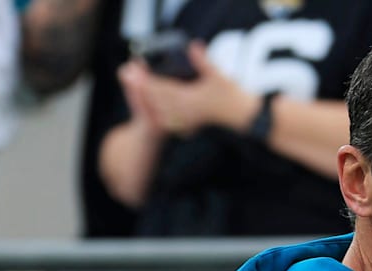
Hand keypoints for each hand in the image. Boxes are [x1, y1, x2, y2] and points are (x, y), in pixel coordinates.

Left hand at [119, 41, 258, 136]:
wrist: (243, 117)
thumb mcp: (218, 75)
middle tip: (128, 76)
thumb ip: (203, 60)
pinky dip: (161, 116)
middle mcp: (185, 111)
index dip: (146, 78)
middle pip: (156, 99)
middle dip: (141, 88)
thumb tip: (193, 45)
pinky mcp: (193, 124)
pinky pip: (171, 122)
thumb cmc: (233, 96)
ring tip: (137, 92)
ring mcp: (188, 119)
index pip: (161, 87)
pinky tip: (157, 114)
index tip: (134, 70)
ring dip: (148, 101)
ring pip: (160, 111)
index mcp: (189, 98)